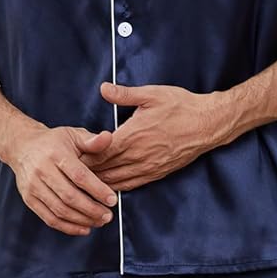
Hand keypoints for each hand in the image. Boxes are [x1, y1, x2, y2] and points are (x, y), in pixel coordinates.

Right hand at [6, 122, 117, 234]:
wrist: (23, 147)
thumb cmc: (54, 142)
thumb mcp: (73, 135)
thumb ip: (92, 141)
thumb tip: (108, 138)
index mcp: (56, 154)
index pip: (79, 176)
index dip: (97, 190)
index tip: (112, 200)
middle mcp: (42, 170)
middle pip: (69, 196)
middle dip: (91, 210)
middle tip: (108, 216)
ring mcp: (34, 187)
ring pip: (60, 210)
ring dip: (82, 220)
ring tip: (99, 222)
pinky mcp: (29, 199)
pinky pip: (49, 218)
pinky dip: (68, 227)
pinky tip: (84, 228)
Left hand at [80, 82, 215, 189]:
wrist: (207, 124)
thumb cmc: (181, 107)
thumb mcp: (151, 94)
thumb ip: (124, 95)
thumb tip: (104, 89)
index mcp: (132, 136)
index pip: (99, 152)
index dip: (82, 156)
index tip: (69, 156)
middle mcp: (138, 156)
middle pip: (104, 170)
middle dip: (86, 172)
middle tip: (68, 174)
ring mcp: (148, 167)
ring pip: (116, 180)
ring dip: (99, 183)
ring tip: (83, 184)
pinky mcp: (156, 173)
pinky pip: (131, 185)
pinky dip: (116, 187)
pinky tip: (107, 188)